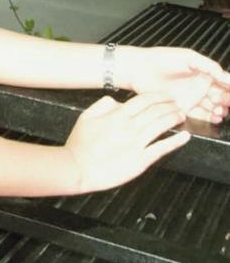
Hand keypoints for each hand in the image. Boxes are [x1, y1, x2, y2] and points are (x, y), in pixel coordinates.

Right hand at [64, 93, 189, 193]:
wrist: (77, 168)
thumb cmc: (80, 144)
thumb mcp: (86, 116)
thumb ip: (102, 105)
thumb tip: (117, 101)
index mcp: (117, 115)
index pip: (144, 100)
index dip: (158, 95)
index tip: (167, 95)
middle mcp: (129, 127)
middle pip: (156, 111)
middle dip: (169, 105)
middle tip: (177, 103)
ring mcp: (136, 144)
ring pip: (161, 125)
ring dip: (174, 118)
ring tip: (181, 115)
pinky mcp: (140, 161)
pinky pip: (161, 148)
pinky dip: (175, 141)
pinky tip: (184, 136)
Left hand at [119, 46, 229, 123]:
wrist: (140, 69)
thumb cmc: (162, 59)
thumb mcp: (189, 57)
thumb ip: (209, 66)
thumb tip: (226, 76)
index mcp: (203, 73)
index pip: (222, 82)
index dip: (229, 87)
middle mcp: (199, 86)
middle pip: (220, 97)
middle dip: (226, 100)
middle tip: (224, 102)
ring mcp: (191, 98)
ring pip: (211, 108)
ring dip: (219, 110)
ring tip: (220, 111)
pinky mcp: (183, 108)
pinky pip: (199, 115)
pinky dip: (208, 118)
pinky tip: (214, 117)